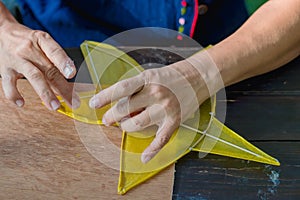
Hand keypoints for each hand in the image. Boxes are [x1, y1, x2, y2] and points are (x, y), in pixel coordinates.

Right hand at [0, 15, 78, 109]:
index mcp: (42, 40)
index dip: (64, 62)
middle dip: (63, 87)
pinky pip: (9, 84)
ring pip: (34, 77)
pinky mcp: (5, 69)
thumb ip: (55, 61)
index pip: (54, 51)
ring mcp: (17, 60)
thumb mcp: (43, 44)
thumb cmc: (28, 41)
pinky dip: (15, 95)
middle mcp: (30, 49)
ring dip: (46, 93)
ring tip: (55, 106)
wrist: (2, 33)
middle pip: (49, 70)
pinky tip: (22, 103)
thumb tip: (69, 84)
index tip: (72, 73)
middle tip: (73, 101)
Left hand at [89, 59, 211, 162]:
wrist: (197, 77)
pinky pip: (160, 139)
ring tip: (125, 125)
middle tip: (108, 119)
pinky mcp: (175, 121)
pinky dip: (151, 151)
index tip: (93, 104)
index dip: (104, 97)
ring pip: (137, 124)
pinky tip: (144, 157)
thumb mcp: (150, 75)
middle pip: (126, 108)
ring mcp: (166, 108)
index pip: (121, 88)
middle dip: (112, 116)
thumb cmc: (170, 76)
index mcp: (147, 78)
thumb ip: (135, 89)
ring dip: (126, 127)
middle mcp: (156, 93)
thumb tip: (117, 105)